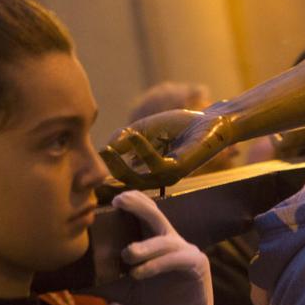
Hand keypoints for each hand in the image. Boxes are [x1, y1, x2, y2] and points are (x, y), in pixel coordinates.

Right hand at [100, 110, 234, 188]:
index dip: (106, 172)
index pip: (123, 178)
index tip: (92, 161)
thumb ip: (125, 137)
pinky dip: (141, 150)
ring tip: (107, 149)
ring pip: (137, 179)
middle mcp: (158, 177)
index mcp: (149, 170)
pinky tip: (133, 135)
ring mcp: (168, 175)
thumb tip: (106, 148)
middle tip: (98, 155)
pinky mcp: (179, 168)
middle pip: (126, 183)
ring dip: (120, 165)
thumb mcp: (146, 128)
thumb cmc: (181, 125)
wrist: (212, 121)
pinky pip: (155, 164)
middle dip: (110, 171)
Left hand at [111, 190, 214, 304]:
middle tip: (119, 201)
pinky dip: (156, 265)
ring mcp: (185, 250)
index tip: (111, 199)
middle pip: (155, 214)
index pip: (144, 212)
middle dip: (138, 205)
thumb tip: (73, 279)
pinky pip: (175, 259)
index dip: (131, 201)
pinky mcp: (196, 263)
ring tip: (128, 254)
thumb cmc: (154, 299)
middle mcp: (170, 239)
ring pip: (164, 241)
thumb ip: (103, 281)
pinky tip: (139, 273)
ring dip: (145, 246)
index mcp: (154, 239)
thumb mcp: (123, 289)